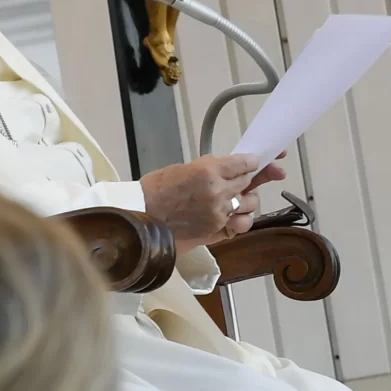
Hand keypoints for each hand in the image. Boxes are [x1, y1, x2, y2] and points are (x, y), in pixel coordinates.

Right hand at [140, 153, 267, 247]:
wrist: (139, 217)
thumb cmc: (153, 191)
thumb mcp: (181, 169)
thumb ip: (207, 168)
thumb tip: (226, 167)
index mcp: (208, 171)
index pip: (244, 163)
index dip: (249, 162)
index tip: (251, 163)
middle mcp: (218, 191)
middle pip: (247, 182)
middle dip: (244, 180)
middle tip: (238, 180)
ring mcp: (219, 212)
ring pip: (249, 203)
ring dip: (244, 199)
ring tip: (234, 200)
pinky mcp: (216, 228)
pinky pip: (240, 222)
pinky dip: (238, 218)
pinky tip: (231, 217)